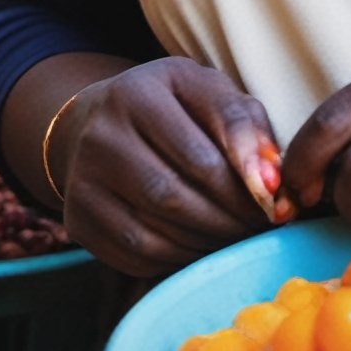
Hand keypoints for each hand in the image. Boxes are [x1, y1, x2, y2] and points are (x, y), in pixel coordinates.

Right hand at [51, 58, 279, 277]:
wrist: (92, 124)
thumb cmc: (168, 106)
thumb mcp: (205, 92)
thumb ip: (245, 123)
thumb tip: (271, 178)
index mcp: (138, 93)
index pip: (201, 151)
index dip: (244, 183)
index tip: (274, 200)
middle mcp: (102, 134)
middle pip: (175, 195)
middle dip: (228, 219)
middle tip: (259, 225)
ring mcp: (83, 180)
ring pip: (155, 231)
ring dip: (207, 242)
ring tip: (236, 236)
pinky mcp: (77, 218)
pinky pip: (135, 255)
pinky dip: (177, 258)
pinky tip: (200, 246)